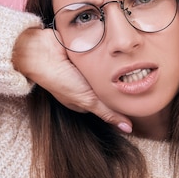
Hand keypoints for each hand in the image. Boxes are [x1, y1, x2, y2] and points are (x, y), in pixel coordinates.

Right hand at [13, 28, 131, 132]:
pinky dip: (105, 51)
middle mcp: (84, 84)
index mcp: (83, 99)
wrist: (41, 51)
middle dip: (119, 80)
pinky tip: (112, 49)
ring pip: (106, 69)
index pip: (107, 103)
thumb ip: (107, 112)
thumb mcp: (87, 99)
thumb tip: (128, 128)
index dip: (120, 99)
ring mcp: (84, 68)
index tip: (136, 96)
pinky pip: (100, 52)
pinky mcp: (84, 52)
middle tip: (135, 74)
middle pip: (108, 86)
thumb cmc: (59, 79)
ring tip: (126, 59)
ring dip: (113, 64)